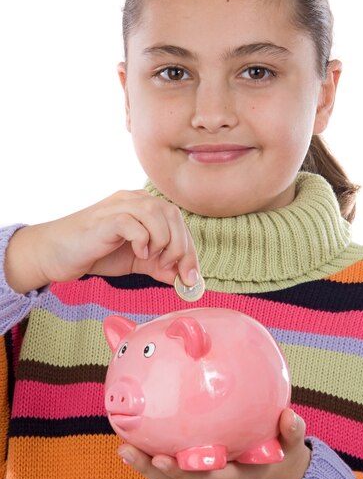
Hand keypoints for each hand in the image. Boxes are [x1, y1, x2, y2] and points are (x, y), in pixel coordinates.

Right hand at [5, 190, 199, 292]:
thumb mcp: (136, 261)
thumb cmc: (95, 253)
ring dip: (164, 242)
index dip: (189, 248)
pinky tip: (138, 253)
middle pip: (172, 214)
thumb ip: (159, 265)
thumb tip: (185, 279)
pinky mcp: (106, 219)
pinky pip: (135, 223)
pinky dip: (144, 240)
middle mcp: (133, 200)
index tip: (191, 275)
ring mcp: (119, 206)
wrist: (55, 254)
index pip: (177, 220)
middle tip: (171, 269)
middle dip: (180, 246)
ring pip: (157, 213)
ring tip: (152, 260)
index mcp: (143, 206)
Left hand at [117, 408, 310, 478]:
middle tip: (129, 450)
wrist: (276, 476)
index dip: (184, 471)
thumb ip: (291, 431)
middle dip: (153, 470)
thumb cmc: (280, 454)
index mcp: (236, 477)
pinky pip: (171, 475)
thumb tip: (290, 415)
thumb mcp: (290, 445)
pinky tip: (134, 445)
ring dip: (145, 468)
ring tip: (123, 448)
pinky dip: (151, 464)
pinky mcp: (196, 478)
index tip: (163, 457)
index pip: (207, 478)